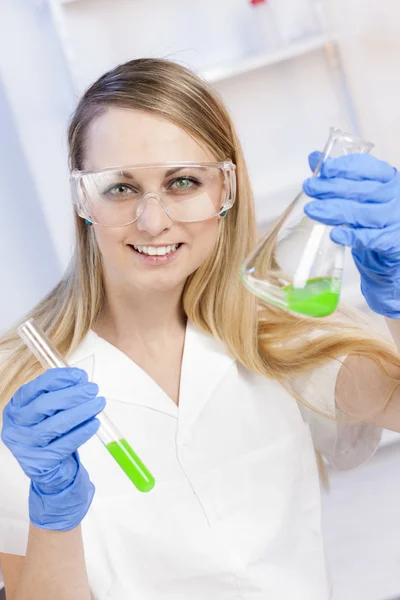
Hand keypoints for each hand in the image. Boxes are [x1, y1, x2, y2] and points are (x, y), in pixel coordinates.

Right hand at [1, 367, 105, 529]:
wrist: (50, 467)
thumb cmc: (51, 431)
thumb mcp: (51, 410)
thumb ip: (63, 392)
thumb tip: (81, 379)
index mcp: (16, 407)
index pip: (35, 388)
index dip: (58, 379)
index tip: (80, 375)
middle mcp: (15, 426)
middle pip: (43, 406)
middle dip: (72, 395)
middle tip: (93, 389)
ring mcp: (24, 446)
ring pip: (53, 426)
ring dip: (79, 412)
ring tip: (98, 404)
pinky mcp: (38, 464)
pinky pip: (62, 446)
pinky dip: (80, 433)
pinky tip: (93, 424)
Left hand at [303, 152, 399, 317]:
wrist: (392, 245)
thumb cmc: (372, 214)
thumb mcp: (358, 192)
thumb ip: (337, 176)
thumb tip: (313, 158)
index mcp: (387, 178)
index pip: (366, 168)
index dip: (342, 167)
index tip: (322, 169)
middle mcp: (394, 195)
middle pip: (361, 190)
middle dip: (332, 188)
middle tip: (310, 187)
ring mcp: (394, 218)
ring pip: (363, 213)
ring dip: (335, 211)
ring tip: (312, 210)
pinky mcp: (391, 241)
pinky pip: (370, 238)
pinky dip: (352, 236)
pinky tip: (335, 233)